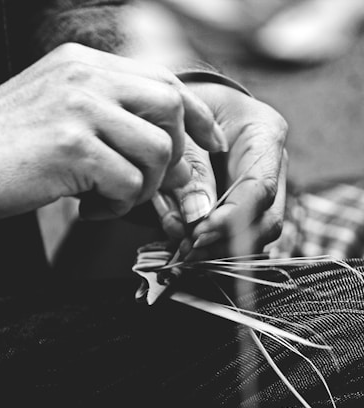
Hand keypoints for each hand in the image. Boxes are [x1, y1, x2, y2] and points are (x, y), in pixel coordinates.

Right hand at [0, 44, 226, 220]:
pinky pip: (129, 182)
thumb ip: (113, 120)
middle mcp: (86, 77)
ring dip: (143, 187)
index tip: (212, 143)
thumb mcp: (63, 114)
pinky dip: (119, 205)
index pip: (163, 79)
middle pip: (170, 106)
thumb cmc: (12, 148)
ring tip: (111, 197)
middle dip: (174, 154)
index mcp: (85, 64)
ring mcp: (79, 108)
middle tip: (152, 183)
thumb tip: (169, 153)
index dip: (196, 115)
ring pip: (156, 149)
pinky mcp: (72, 146)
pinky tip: (92, 207)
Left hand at [156, 82, 287, 258]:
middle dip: (227, 242)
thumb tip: (197, 217)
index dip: (231, 218)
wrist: (188, 108)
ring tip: (184, 250)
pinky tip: (185, 245)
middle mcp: (273, 167)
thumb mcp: (185, 127)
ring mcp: (263, 191)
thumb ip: (192, 170)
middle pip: (267, 221)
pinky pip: (237, 238)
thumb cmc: (188, 109)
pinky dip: (211, 247)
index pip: (260, 188)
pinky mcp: (246, 208)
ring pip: (255, 237)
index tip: (199, 233)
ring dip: (218, 250)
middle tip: (189, 248)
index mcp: (266, 135)